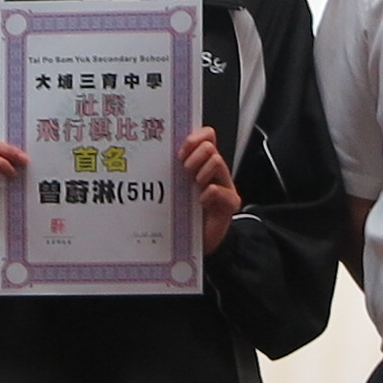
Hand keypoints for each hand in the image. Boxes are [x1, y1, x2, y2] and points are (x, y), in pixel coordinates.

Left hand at [178, 127, 238, 253]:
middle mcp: (213, 173)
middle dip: (195, 155)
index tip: (181, 151)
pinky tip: (202, 202)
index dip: (195, 137)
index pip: (206, 136)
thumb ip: (168, 171)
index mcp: (200, 164)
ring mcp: (223, 187)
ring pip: (217, 161)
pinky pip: (222, 191)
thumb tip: (153, 153)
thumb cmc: (181, 217)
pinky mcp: (229, 204)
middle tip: (186, 171)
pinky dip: (209, 194)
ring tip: (195, 186)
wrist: (192, 246)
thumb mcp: (172, 188)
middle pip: (210, 145)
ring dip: (202, 172)